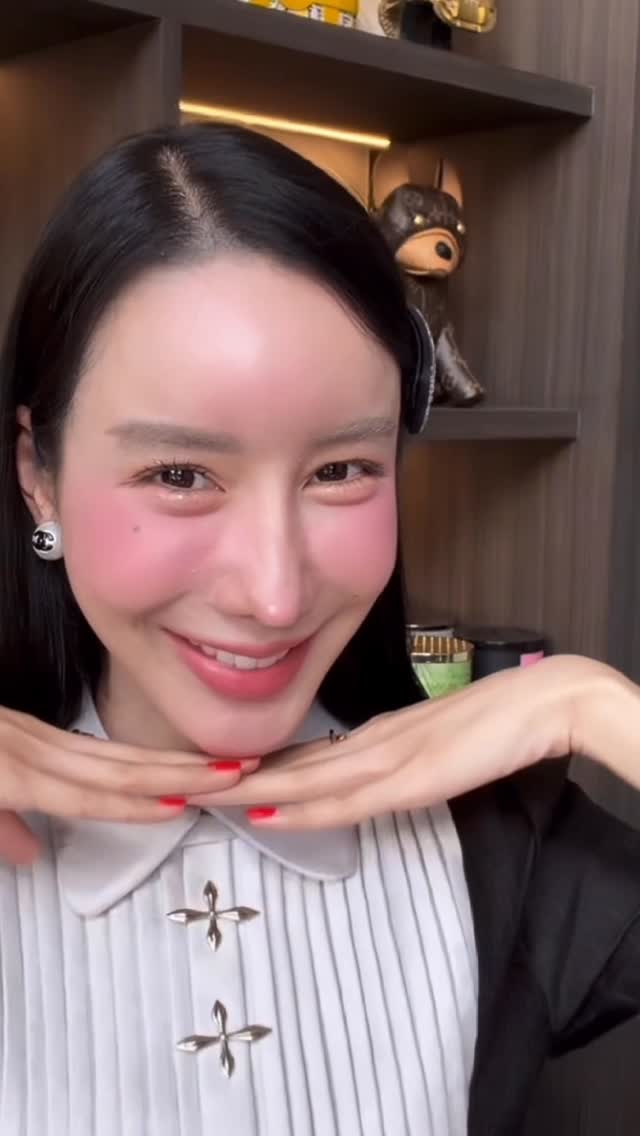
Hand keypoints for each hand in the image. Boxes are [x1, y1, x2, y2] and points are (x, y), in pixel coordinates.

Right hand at [0, 707, 257, 864]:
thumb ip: (7, 825)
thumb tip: (32, 853)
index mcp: (33, 748)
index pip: (111, 757)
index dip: (164, 764)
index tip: (210, 767)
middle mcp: (38, 747)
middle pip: (128, 759)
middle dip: (189, 766)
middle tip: (248, 766)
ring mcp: (26, 760)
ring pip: (117, 773)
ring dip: (178, 778)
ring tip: (229, 781)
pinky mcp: (9, 780)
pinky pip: (80, 795)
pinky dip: (128, 800)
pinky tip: (170, 805)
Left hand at [187, 655, 630, 828]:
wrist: (540, 703)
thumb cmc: (497, 722)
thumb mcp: (437, 746)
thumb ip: (403, 759)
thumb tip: (371, 777)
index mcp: (377, 735)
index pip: (307, 756)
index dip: (260, 770)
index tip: (218, 779)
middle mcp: (371, 742)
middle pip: (292, 765)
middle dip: (235, 779)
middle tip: (181, 784)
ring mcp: (388, 756)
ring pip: (305, 779)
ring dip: (251, 791)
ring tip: (200, 796)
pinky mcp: (409, 774)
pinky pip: (344, 796)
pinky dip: (302, 805)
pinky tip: (268, 811)